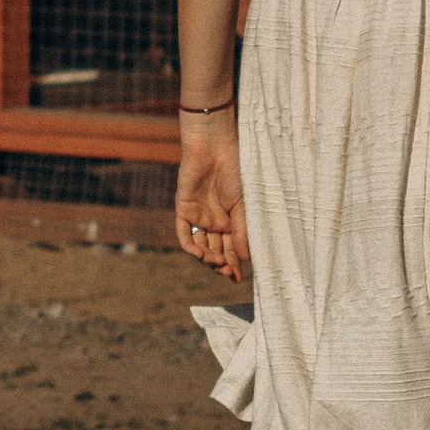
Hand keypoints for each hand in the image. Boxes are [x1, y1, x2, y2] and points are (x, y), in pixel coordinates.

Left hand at [175, 127, 248, 283]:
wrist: (216, 149)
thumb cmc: (235, 172)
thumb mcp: (243, 205)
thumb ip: (242, 231)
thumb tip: (245, 259)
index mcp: (230, 221)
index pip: (230, 249)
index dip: (234, 265)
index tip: (238, 279)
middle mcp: (213, 222)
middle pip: (215, 251)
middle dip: (221, 265)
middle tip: (228, 275)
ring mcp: (198, 217)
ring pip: (200, 246)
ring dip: (208, 259)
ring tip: (218, 263)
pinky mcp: (184, 210)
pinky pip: (184, 234)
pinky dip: (190, 247)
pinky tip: (200, 255)